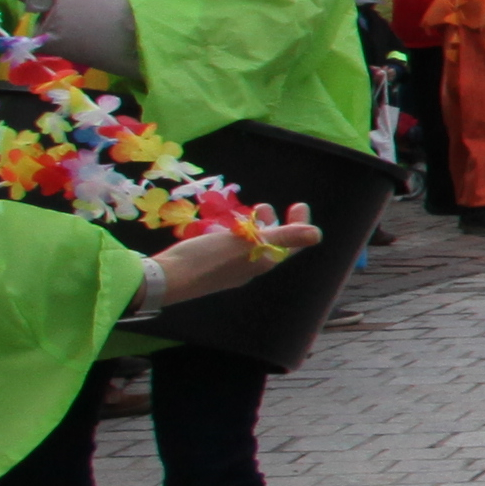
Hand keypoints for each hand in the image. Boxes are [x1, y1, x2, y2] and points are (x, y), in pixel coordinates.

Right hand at [149, 210, 320, 304]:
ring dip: (253, 227)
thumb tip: (317, 234)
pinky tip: (221, 226)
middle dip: (274, 223)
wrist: (166, 280)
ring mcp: (230, 270)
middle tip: (265, 206)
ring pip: (250, 246)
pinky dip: (233, 235)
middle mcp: (250, 269)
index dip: (299, 224)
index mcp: (263, 262)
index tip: (299, 205)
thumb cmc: (208, 258)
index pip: (291, 244)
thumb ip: (283, 238)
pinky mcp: (211, 268)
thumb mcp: (249, 243)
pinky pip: (230, 250)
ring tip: (246, 212)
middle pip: (271, 244)